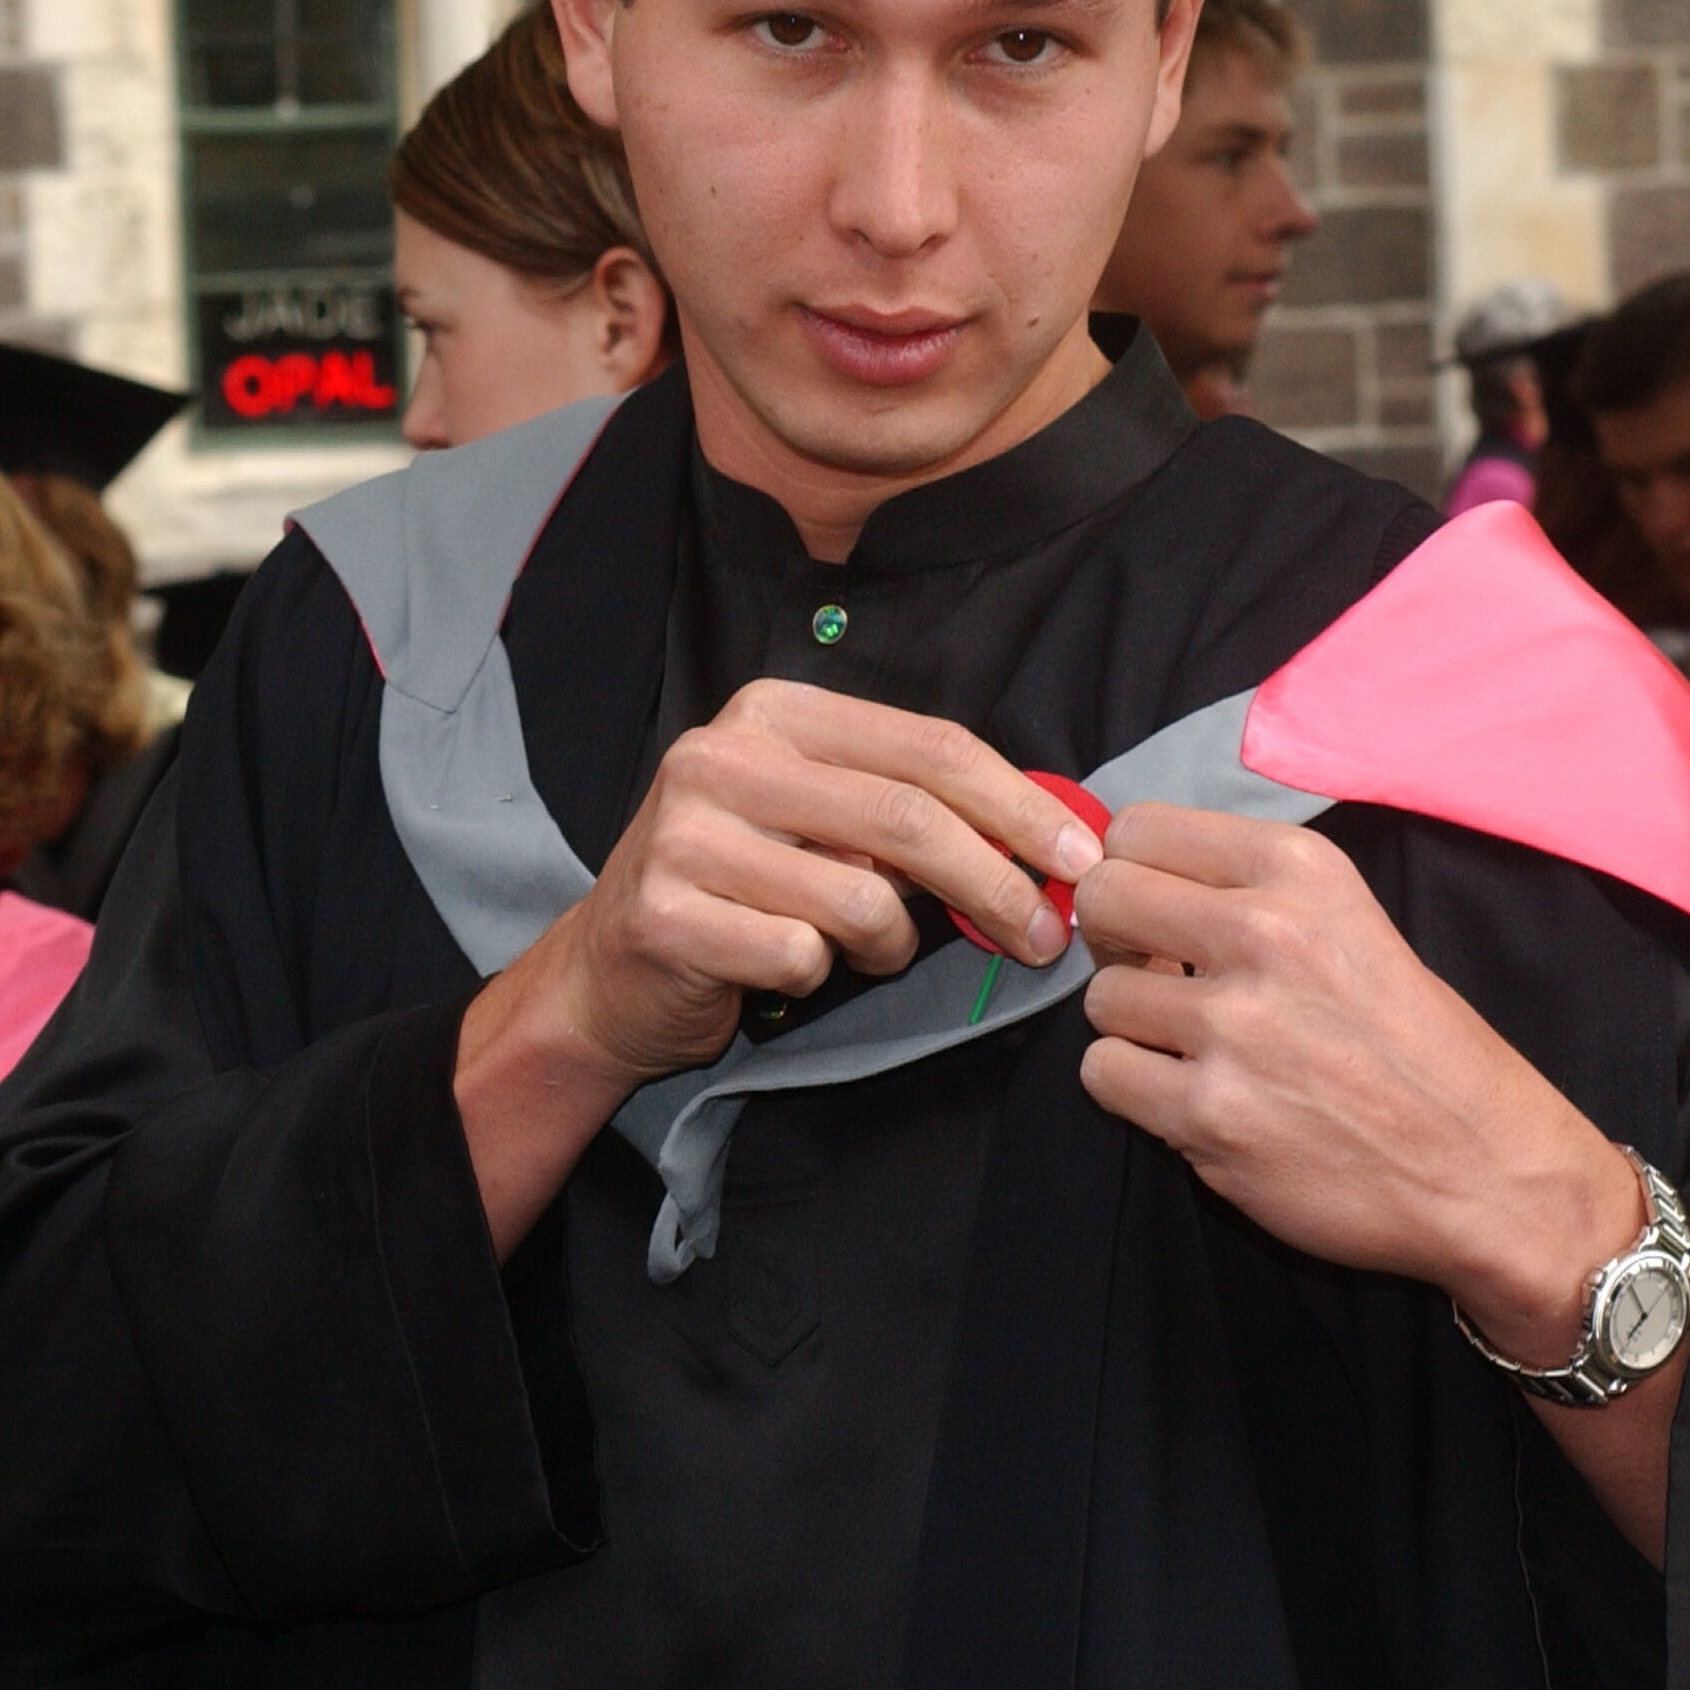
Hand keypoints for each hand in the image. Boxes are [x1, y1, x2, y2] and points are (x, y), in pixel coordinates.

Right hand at [455, 681, 1093, 1249]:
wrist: (610, 970)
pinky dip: (817, 976)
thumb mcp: (823, 821)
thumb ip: (909, 809)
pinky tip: (785, 967)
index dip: (1018, 803)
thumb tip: (1048, 836)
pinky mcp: (666, 912)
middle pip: (907, 819)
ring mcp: (685, 833)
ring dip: (890, 945)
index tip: (1080, 858)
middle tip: (1041, 938)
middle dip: (996, 885)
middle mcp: (721, 756)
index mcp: (772, 712)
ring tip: (861, 951)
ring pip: (861, 899)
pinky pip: (801, 955)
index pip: (927, 746)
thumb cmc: (744, 889)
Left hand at [1071, 804, 1645, 1363]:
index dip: (1132, 874)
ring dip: (1135, 1027)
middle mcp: (1263, 933)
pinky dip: (1134, 1090)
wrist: (1488, 1173)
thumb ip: (1247, 896)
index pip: (1140, 831)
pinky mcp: (1211, 1115)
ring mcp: (1233, 1028)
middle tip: (1154, 976)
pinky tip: (1189, 1097)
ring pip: (1101, 998)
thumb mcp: (1352, 923)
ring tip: (1196, 1051)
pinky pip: (1104, 1075)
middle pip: (1105, 898)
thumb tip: (1130, 889)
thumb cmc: (1421, 1048)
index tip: (1155, 913)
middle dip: (1115, 939)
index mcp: (1301, 871)